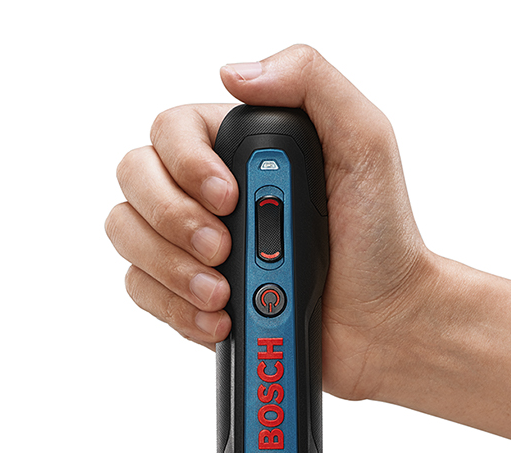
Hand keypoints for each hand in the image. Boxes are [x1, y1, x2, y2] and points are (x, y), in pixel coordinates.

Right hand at [105, 44, 428, 400]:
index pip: (170, 129)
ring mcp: (195, 243)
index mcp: (244, 147)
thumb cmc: (380, 238)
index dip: (186, 164)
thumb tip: (235, 72)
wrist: (382, 322)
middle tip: (222, 249)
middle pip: (135, 178)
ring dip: (169, 268)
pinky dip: (175, 309)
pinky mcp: (191, 293)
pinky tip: (220, 319)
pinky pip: (142, 290)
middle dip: (172, 220)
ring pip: (128, 234)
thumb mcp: (365, 143)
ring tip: (222, 294)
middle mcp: (209, 190)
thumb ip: (311, 83)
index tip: (229, 198)